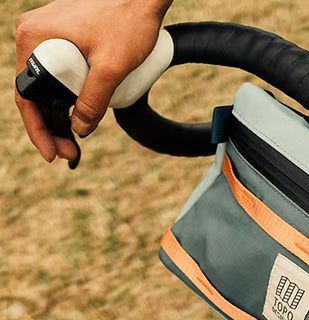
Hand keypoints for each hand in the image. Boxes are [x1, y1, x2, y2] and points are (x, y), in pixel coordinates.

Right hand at [15, 0, 171, 162]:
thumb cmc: (129, 23)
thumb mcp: (112, 68)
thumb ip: (94, 100)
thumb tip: (79, 129)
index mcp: (34, 38)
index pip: (26, 96)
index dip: (39, 130)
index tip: (54, 154)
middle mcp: (34, 34)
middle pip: (35, 93)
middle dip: (50, 128)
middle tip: (69, 154)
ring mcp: (48, 35)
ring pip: (47, 85)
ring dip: (59, 115)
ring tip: (74, 143)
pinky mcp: (64, 37)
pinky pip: (59, 72)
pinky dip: (67, 97)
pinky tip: (79, 116)